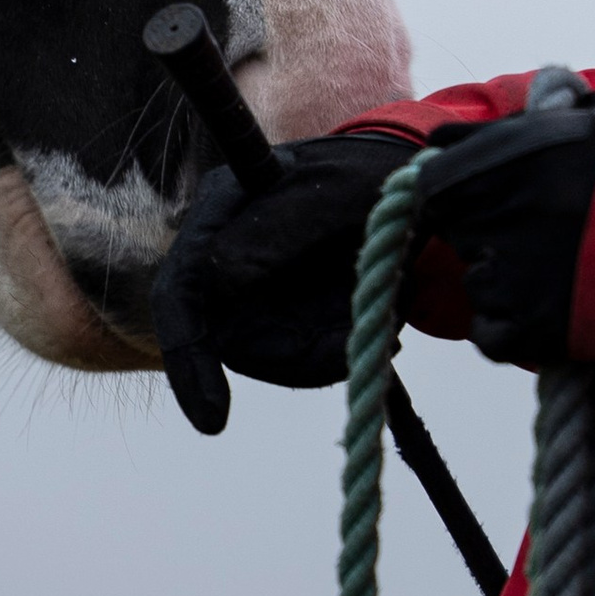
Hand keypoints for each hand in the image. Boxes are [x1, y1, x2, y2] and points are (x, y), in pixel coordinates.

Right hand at [151, 135, 415, 424]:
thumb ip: (278, 224)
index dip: (187, 357)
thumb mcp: (336, 191)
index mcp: (224, 204)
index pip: (181, 291)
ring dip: (327, 356)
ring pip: (272, 357)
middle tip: (349, 353)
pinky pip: (302, 359)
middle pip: (230, 340)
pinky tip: (377, 330)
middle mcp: (227, 254)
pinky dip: (340, 354)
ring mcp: (256, 290)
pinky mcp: (287, 315)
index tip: (214, 420)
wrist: (413, 189)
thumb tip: (215, 275)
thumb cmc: (369, 175)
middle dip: (293, 358)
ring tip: (378, 324)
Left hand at [414, 99, 594, 367]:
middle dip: (486, 228)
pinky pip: (492, 331)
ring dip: (507, 276)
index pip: (434, 173)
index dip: (453, 187)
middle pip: (457, 227)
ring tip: (569, 268)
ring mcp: (511, 271)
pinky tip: (558, 308)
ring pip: (478, 279)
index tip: (471, 197)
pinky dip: (514, 326)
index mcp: (507, 152)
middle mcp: (498, 208)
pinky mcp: (531, 328)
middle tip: (540, 232)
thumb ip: (530, 124)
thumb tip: (474, 125)